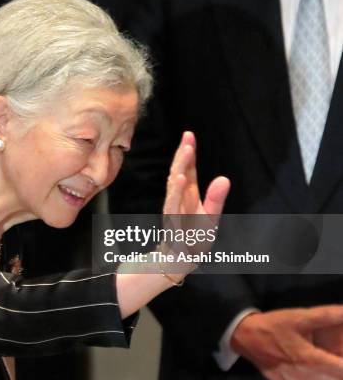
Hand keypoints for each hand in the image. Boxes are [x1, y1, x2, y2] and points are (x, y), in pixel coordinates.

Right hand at [161, 131, 229, 270]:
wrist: (180, 261)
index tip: (189, 135)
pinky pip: (172, 204)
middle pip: (179, 173)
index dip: (187, 153)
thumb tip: (224, 178)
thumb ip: (216, 198)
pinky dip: (175, 191)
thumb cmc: (194, 237)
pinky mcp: (172, 222)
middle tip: (188, 137)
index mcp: (187, 195)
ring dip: (180, 167)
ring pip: (175, 185)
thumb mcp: (210, 217)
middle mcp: (178, 199)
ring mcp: (173, 210)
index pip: (187, 169)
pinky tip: (180, 179)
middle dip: (183, 155)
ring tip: (187, 151)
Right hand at [231, 306, 342, 378]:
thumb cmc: (274, 326)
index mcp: (311, 360)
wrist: (245, 336)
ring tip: (325, 364)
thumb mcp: (299, 316)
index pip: (342, 370)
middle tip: (335, 357)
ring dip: (327, 374)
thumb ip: (327, 316)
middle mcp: (305, 376)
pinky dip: (314, 378)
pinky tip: (310, 369)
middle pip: (334, 379)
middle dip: (338, 370)